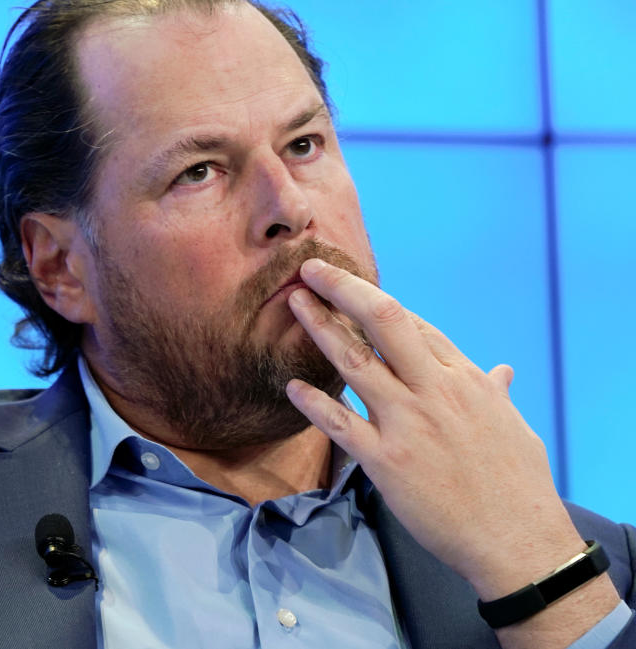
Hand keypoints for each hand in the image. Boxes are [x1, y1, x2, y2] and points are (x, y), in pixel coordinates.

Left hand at [284, 257, 585, 598]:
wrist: (517, 542)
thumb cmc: (519, 484)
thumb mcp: (513, 426)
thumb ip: (496, 393)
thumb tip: (502, 371)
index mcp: (464, 379)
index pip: (414, 324)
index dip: (376, 301)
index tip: (349, 288)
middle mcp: (434, 391)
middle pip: (383, 322)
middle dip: (344, 290)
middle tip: (310, 269)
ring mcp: (407, 424)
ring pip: (354, 362)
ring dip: (320, 328)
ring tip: (295, 303)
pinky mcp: (385, 462)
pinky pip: (339, 424)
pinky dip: (312, 403)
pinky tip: (291, 386)